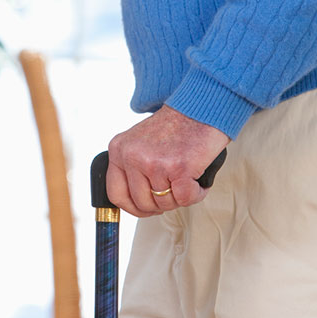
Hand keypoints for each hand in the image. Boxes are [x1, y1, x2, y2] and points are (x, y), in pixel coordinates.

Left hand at [106, 106, 230, 216]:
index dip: (132, 207)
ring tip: (187, 179)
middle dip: (161, 203)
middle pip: (142, 202)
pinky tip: (197, 181)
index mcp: (119, 149)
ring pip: (165, 203)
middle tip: (173, 192)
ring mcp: (154, 162)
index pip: (115, 193)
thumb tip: (136, 201)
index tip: (145, 209)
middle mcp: (133, 156)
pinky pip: (185, 199)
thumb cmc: (176, 126)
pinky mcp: (179, 168)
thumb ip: (132, 167)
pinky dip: (196, 194)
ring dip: (181, 197)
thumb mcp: (140, 142)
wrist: (201, 109)